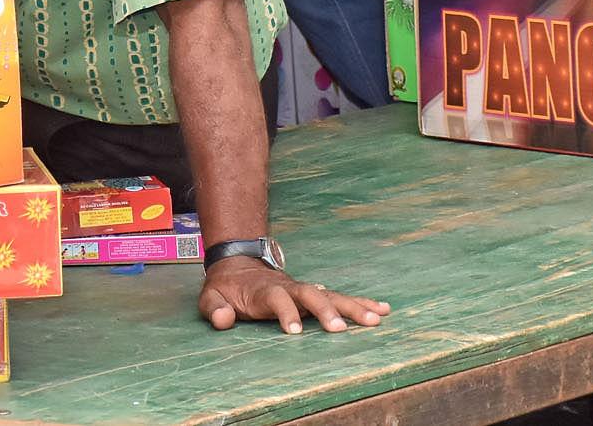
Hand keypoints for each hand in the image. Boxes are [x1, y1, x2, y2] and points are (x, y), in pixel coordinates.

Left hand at [199, 257, 388, 334]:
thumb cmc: (226, 287)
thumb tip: (223, 320)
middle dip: (326, 310)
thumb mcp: (211, 297)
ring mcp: (302, 289)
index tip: (294, 330)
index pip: (276, 298)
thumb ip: (214, 309)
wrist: (237, 263)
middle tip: (341, 329)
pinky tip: (381, 309)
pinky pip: (339, 297)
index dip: (285, 312)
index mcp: (263, 290)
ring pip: (329, 294)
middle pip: (310, 294)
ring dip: (352, 306)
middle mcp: (287, 287)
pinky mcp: (313, 294)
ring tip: (376, 319)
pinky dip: (361, 302)